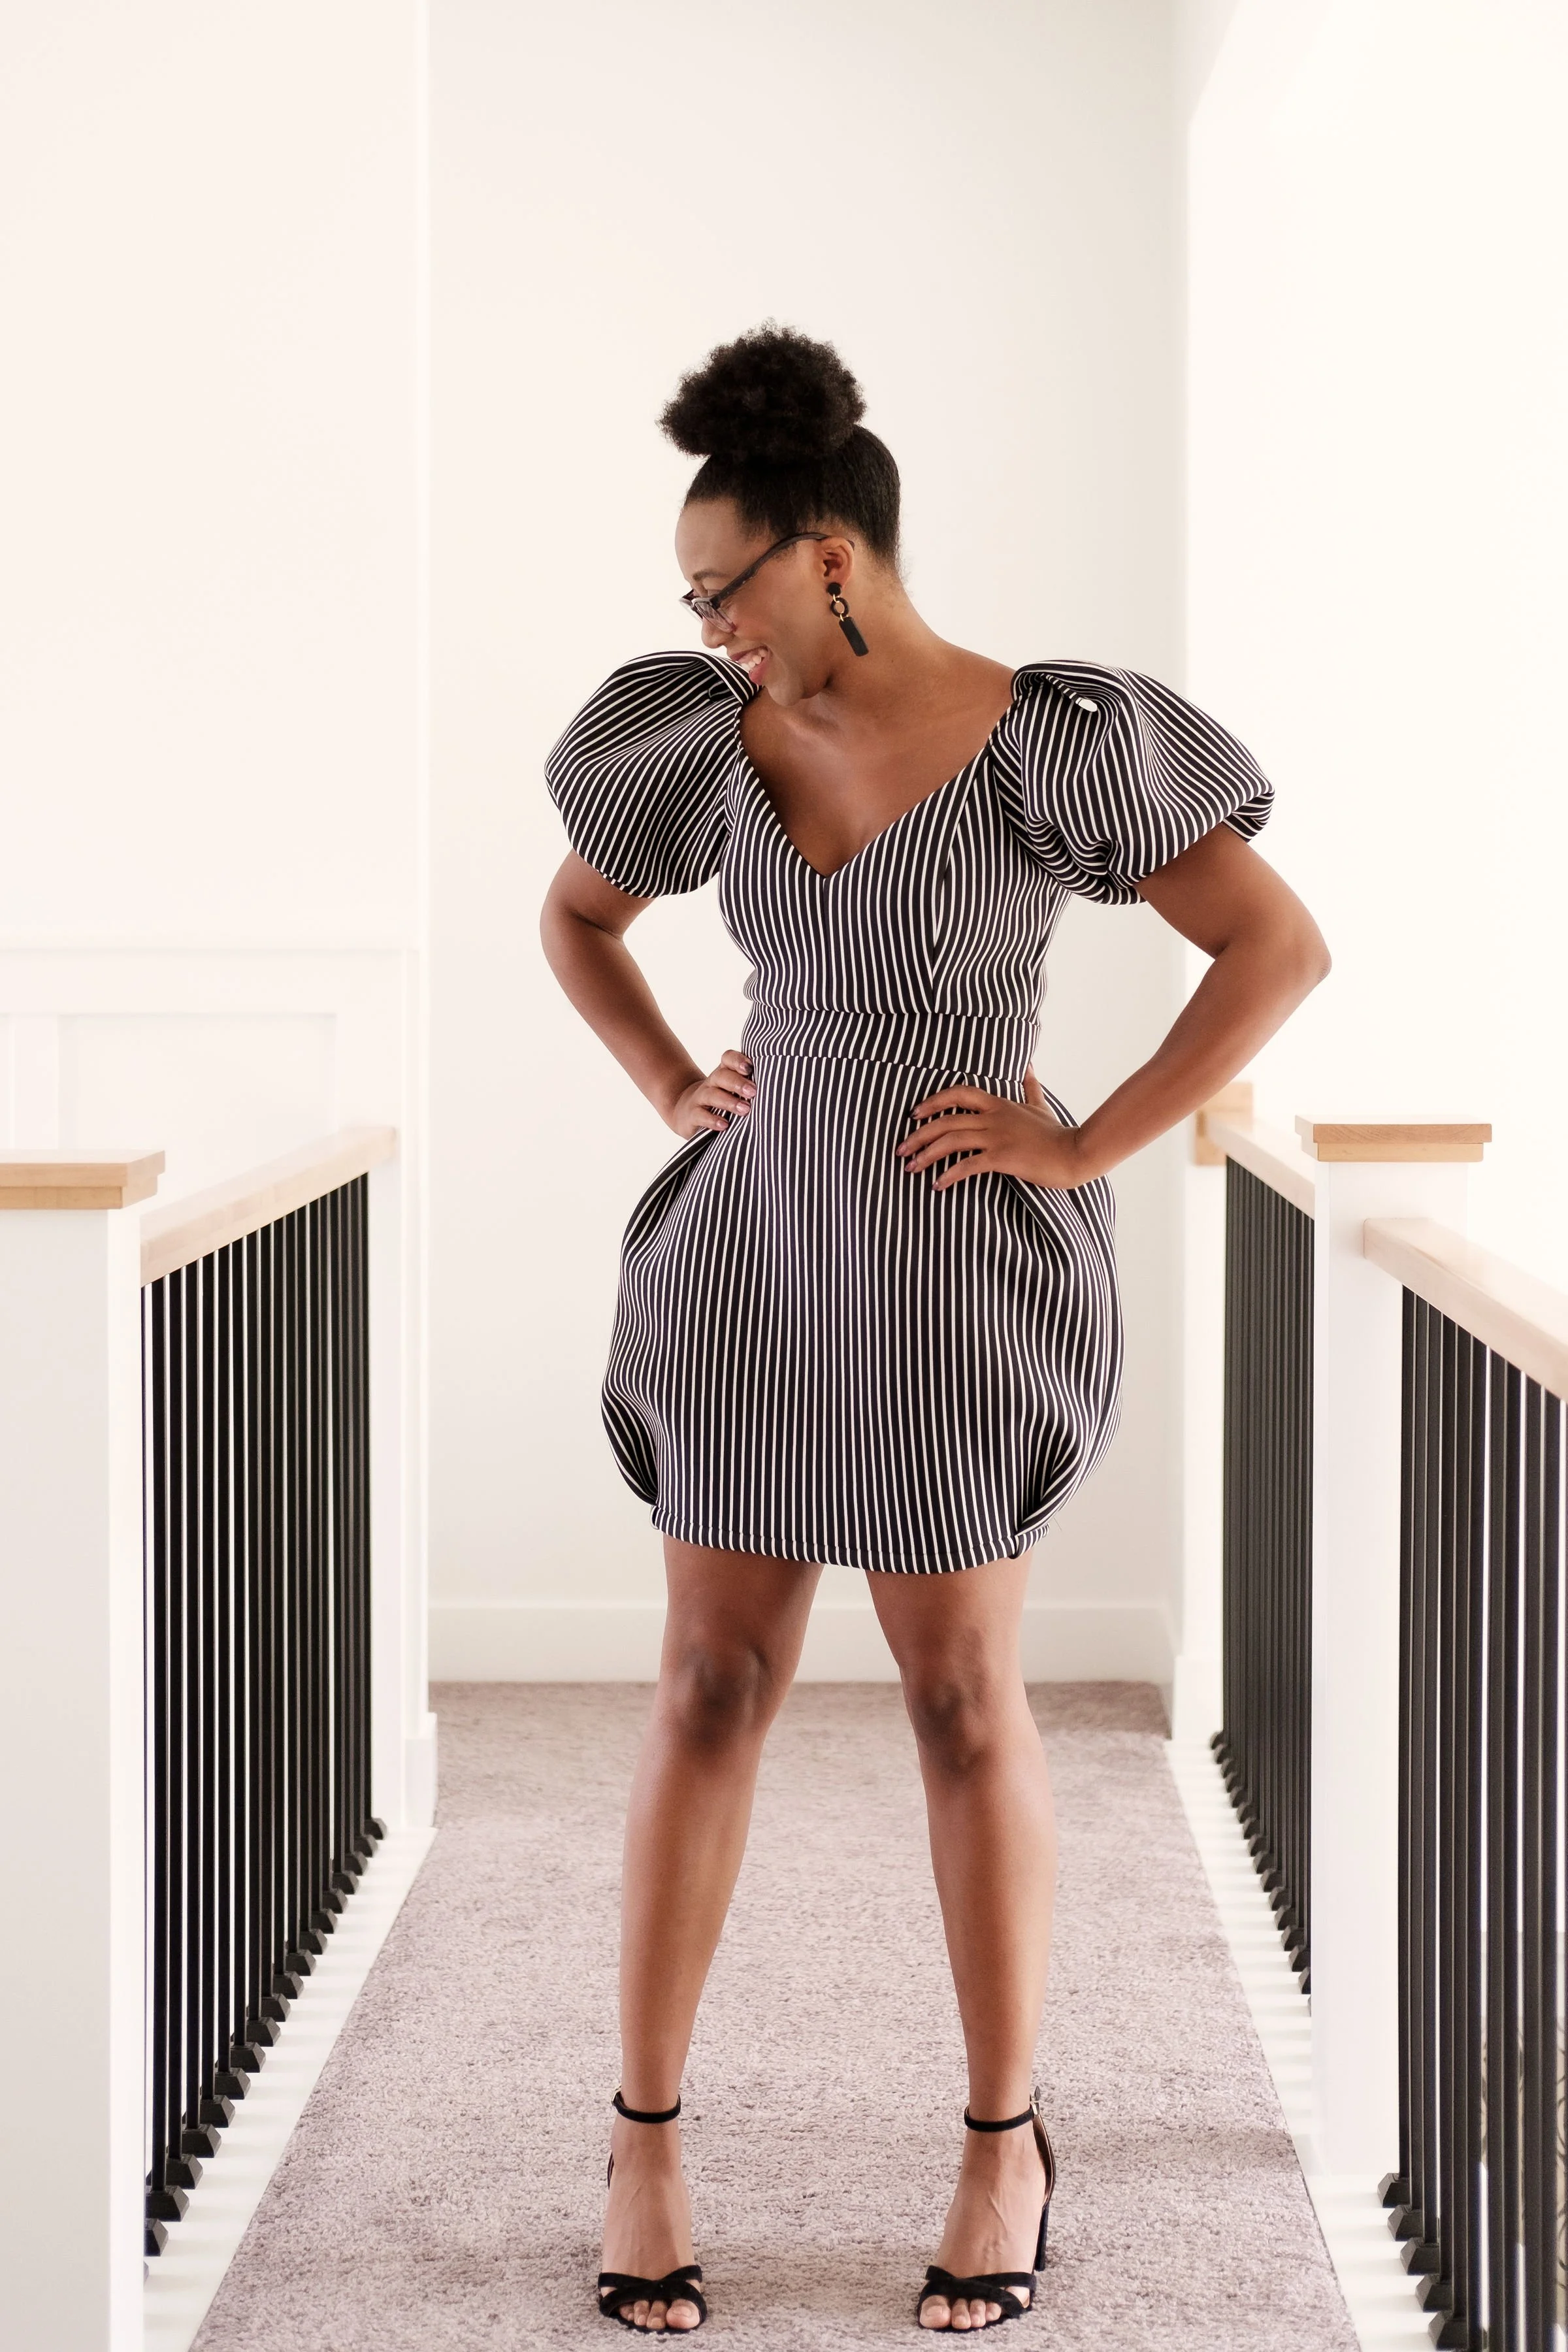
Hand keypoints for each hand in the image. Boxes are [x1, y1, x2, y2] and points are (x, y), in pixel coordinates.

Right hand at [665, 1048, 755, 1138]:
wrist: (686, 1112)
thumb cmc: (722, 1101)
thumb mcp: (733, 1091)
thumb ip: (751, 1086)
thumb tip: (785, 1089)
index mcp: (724, 1073)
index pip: (728, 1058)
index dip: (738, 1060)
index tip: (750, 1068)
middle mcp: (712, 1083)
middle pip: (722, 1076)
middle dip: (738, 1083)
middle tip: (754, 1092)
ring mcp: (701, 1098)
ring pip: (712, 1095)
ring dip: (729, 1101)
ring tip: (745, 1109)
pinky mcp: (692, 1115)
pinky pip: (701, 1115)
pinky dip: (712, 1120)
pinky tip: (725, 1125)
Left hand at [897, 1064, 1089, 1191]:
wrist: (1075, 1153)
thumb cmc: (1056, 1133)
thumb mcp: (1040, 1106)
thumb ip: (1029, 1086)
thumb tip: (1028, 1065)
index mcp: (998, 1104)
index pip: (958, 1093)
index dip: (933, 1101)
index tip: (914, 1114)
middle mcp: (994, 1117)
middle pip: (945, 1119)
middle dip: (918, 1134)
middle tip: (900, 1149)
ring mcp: (998, 1136)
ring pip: (951, 1140)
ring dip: (926, 1155)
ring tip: (910, 1168)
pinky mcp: (1003, 1157)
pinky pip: (968, 1164)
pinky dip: (949, 1174)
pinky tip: (937, 1185)